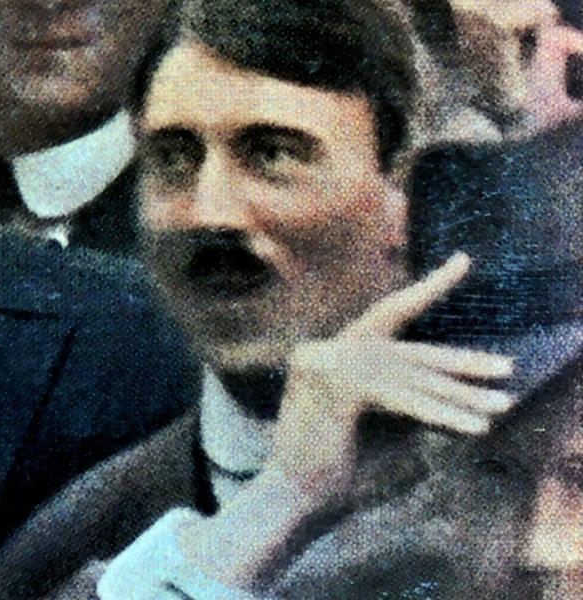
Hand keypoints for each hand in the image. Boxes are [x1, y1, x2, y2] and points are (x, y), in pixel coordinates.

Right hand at [272, 252, 514, 502]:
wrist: (290, 497)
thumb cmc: (327, 468)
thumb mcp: (370, 422)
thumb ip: (397, 394)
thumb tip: (450, 385)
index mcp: (326, 353)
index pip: (384, 316)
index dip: (427, 290)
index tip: (461, 263)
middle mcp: (323, 350)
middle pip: (405, 350)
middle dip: (461, 362)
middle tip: (506, 368)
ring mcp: (326, 364)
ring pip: (410, 376)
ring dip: (460, 396)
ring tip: (500, 405)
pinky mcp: (338, 387)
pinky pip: (403, 398)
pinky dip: (441, 414)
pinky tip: (474, 427)